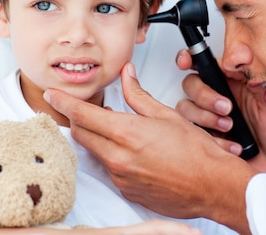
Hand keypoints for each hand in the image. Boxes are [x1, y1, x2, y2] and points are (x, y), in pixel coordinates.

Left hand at [45, 62, 255, 234]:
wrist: (213, 187)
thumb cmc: (196, 153)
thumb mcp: (167, 115)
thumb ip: (138, 95)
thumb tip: (127, 75)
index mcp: (127, 133)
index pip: (82, 115)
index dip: (63, 103)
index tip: (52, 95)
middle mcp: (118, 157)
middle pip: (81, 134)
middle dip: (79, 120)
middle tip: (89, 111)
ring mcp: (120, 177)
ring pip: (94, 152)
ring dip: (98, 139)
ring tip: (119, 130)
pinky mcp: (126, 190)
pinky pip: (108, 169)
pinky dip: (112, 156)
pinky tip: (130, 152)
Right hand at [175, 49, 265, 185]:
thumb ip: (256, 78)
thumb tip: (241, 59)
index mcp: (235, 81)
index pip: (207, 63)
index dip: (190, 59)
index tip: (185, 63)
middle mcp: (220, 96)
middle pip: (192, 83)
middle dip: (204, 96)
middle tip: (226, 108)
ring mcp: (210, 117)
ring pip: (186, 107)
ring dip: (206, 117)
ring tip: (229, 127)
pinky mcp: (205, 137)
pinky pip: (190, 132)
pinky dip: (211, 138)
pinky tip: (231, 144)